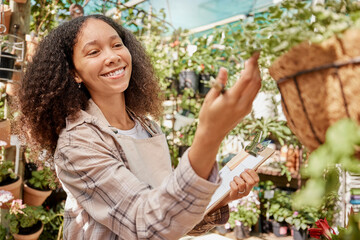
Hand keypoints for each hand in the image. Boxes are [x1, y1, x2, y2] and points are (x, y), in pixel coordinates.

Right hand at [188, 52, 261, 178]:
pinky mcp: (247, 110)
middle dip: (256, 67)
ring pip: (257, 87)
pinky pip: (254, 93)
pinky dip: (255, 82)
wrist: (212, 134)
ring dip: (257, 74)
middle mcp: (242, 104)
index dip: (251, 65)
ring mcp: (246, 107)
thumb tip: (224, 69)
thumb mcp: (209, 99)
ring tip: (253, 64)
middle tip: (254, 56)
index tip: (252, 55)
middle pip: (255, 81)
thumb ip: (218, 84)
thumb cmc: (207, 116)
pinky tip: (249, 76)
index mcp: (231, 99)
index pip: (246, 79)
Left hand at [218, 169, 259, 207]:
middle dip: (244, 175)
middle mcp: (247, 191)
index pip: (256, 180)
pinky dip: (232, 183)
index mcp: (250, 185)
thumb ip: (246, 173)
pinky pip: (235, 188)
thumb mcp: (239, 177)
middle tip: (239, 175)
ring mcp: (241, 194)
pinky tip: (231, 183)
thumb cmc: (232, 183)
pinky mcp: (234, 196)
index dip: (252, 173)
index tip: (245, 169)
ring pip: (242, 184)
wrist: (224, 195)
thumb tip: (253, 166)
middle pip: (251, 182)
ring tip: (234, 179)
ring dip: (236, 179)